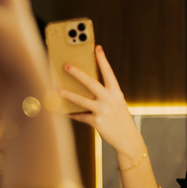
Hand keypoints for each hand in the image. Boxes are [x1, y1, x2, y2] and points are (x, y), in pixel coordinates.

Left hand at [57, 45, 145, 165]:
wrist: (128, 140)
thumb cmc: (120, 119)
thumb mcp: (116, 104)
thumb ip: (104, 95)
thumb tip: (83, 88)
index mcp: (117, 93)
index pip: (109, 73)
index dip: (102, 60)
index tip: (97, 48)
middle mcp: (110, 100)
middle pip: (91, 83)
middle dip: (78, 73)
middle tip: (67, 66)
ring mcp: (103, 111)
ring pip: (81, 100)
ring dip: (68, 94)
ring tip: (57, 89)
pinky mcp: (96, 122)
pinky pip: (80, 116)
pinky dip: (71, 114)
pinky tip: (63, 112)